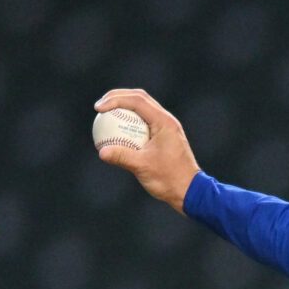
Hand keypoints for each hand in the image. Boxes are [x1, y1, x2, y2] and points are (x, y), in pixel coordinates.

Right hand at [93, 89, 200, 212]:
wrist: (189, 191)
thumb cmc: (169, 179)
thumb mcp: (143, 167)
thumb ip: (122, 157)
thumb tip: (101, 152)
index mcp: (164, 122)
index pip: (137, 101)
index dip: (115, 100)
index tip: (98, 109)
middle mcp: (166, 120)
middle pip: (139, 98)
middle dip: (117, 97)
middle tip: (99, 106)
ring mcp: (166, 127)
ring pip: (142, 108)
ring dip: (123, 107)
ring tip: (105, 114)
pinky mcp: (164, 136)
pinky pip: (143, 122)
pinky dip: (129, 122)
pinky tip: (116, 131)